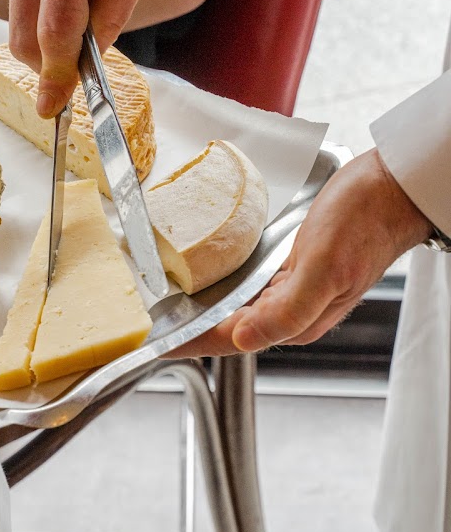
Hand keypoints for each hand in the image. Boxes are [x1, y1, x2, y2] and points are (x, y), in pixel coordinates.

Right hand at [0, 0, 155, 117]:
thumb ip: (111, 17)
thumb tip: (84, 62)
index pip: (54, 33)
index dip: (55, 78)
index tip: (51, 110)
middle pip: (24, 40)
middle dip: (48, 66)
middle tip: (77, 66)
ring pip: (15, 27)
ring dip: (44, 39)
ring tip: (78, 8)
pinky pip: (16, 2)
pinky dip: (38, 11)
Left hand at [168, 149, 432, 359]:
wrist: (390, 188)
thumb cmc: (364, 222)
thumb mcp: (324, 267)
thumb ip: (287, 308)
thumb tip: (242, 338)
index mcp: (293, 318)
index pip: (225, 338)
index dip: (184, 341)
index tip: (147, 344)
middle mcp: (287, 309)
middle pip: (221, 325)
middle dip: (181, 326)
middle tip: (139, 322)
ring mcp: (286, 287)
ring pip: (228, 304)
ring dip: (193, 304)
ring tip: (155, 302)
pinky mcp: (286, 265)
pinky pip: (242, 279)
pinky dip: (215, 279)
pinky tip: (196, 269)